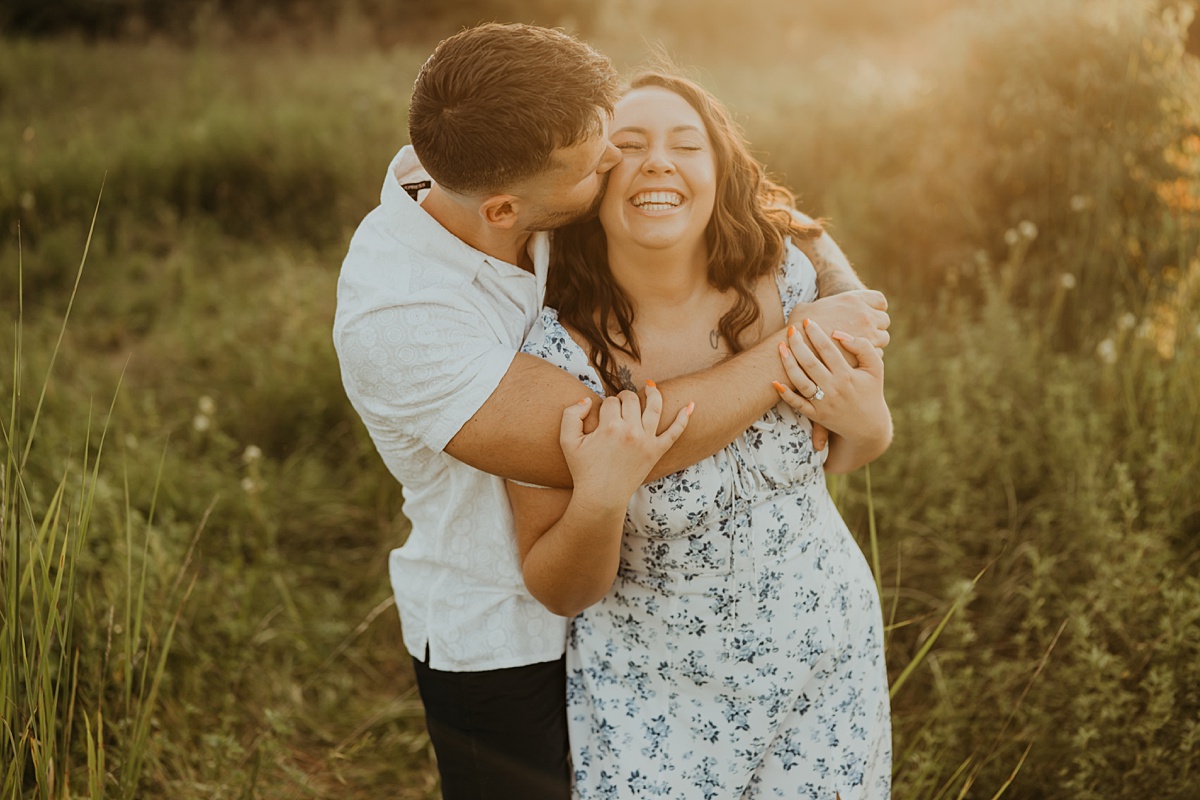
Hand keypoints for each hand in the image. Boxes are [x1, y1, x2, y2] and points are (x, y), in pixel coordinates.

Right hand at [559, 383, 691, 508]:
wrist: (601, 497)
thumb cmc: (583, 469)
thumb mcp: (567, 441)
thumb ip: (570, 415)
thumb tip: (588, 400)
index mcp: (610, 426)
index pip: (611, 401)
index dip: (605, 406)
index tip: (602, 417)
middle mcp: (631, 431)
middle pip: (631, 400)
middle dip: (624, 398)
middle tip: (619, 405)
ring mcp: (647, 441)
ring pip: (654, 407)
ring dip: (653, 393)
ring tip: (649, 387)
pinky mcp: (657, 451)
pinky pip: (675, 432)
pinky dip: (684, 418)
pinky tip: (691, 405)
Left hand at [773, 320, 889, 445]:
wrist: (868, 426)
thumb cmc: (870, 390)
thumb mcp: (875, 368)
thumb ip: (863, 347)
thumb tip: (839, 333)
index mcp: (847, 375)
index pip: (828, 350)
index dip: (816, 334)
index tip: (807, 321)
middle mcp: (833, 389)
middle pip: (810, 363)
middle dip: (798, 344)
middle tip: (790, 329)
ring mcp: (822, 403)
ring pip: (800, 381)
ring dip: (788, 364)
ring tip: (780, 346)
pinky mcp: (815, 415)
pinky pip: (797, 404)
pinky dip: (785, 394)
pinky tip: (774, 381)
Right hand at [786, 290, 889, 364]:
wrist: (796, 348)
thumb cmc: (797, 328)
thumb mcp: (805, 308)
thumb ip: (816, 306)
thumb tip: (809, 309)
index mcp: (853, 300)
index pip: (879, 300)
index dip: (875, 308)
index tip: (869, 314)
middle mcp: (865, 315)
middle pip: (884, 320)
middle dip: (876, 326)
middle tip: (864, 333)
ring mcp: (867, 335)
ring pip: (883, 338)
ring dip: (875, 342)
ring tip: (860, 347)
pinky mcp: (865, 354)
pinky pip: (877, 354)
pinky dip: (870, 356)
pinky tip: (857, 359)